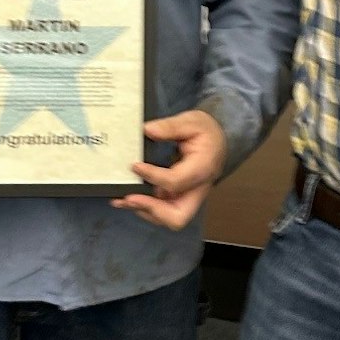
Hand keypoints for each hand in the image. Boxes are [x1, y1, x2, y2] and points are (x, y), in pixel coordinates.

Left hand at [112, 110, 227, 230]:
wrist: (217, 142)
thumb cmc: (206, 132)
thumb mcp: (192, 121)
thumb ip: (170, 126)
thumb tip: (148, 130)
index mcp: (202, 169)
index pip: (176, 182)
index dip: (153, 177)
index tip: (135, 166)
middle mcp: (197, 190)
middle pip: (177, 217)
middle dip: (152, 209)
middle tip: (131, 197)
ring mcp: (187, 197)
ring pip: (167, 218)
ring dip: (144, 210)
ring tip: (122, 199)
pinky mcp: (178, 198)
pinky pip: (162, 210)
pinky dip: (144, 207)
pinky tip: (128, 198)